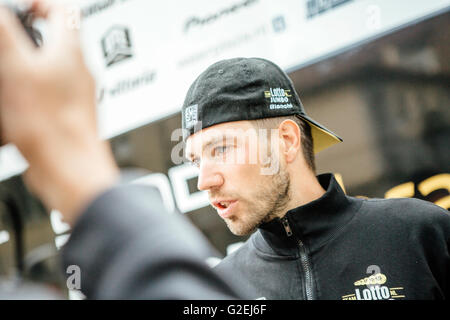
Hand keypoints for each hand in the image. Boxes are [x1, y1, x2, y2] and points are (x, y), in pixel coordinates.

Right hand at [0, 1, 118, 224]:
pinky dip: (31, 90)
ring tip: (8, 75)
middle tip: (7, 44)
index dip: (41, 3)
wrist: (69, 168)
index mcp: (71, 52)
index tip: (22, 9)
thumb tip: (1, 12)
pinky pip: (50, 93)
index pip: (66, 9)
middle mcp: (80, 71)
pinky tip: (15, 103)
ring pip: (51, 67)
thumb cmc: (52, 126)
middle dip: (29, 36)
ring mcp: (77, 93)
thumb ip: (6, 35)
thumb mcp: (17, 70)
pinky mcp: (69, 114)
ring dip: (27, 65)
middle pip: (58, 38)